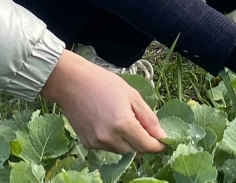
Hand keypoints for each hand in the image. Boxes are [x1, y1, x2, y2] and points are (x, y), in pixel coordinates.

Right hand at [40, 50, 165, 153]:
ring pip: (122, 152)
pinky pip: (108, 148)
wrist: (71, 82)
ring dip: (128, 143)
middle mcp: (110, 138)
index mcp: (123, 124)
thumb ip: (148, 118)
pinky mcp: (88, 144)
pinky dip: (114, 141)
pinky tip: (109, 123)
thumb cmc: (103, 83)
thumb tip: (161, 136)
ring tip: (123, 121)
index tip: (164, 140)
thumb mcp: (132, 95)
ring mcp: (97, 143)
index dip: (158, 146)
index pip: (147, 146)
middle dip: (143, 144)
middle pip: (135, 152)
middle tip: (143, 128)